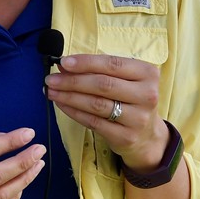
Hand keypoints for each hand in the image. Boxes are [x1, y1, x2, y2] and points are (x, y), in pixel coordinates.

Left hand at [46, 54, 169, 171]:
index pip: (112, 64)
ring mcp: (138, 118)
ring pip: (96, 104)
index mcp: (147, 74)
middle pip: (103, 84)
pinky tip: (62, 105)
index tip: (63, 62)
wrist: (146, 135)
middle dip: (72, 81)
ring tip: (51, 91)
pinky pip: (93, 122)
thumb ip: (98, 71)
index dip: (86, 62)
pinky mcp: (125, 136)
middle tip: (51, 79)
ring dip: (69, 96)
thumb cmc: (130, 100)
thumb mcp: (123, 81)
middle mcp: (147, 95)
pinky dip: (74, 112)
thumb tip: (64, 65)